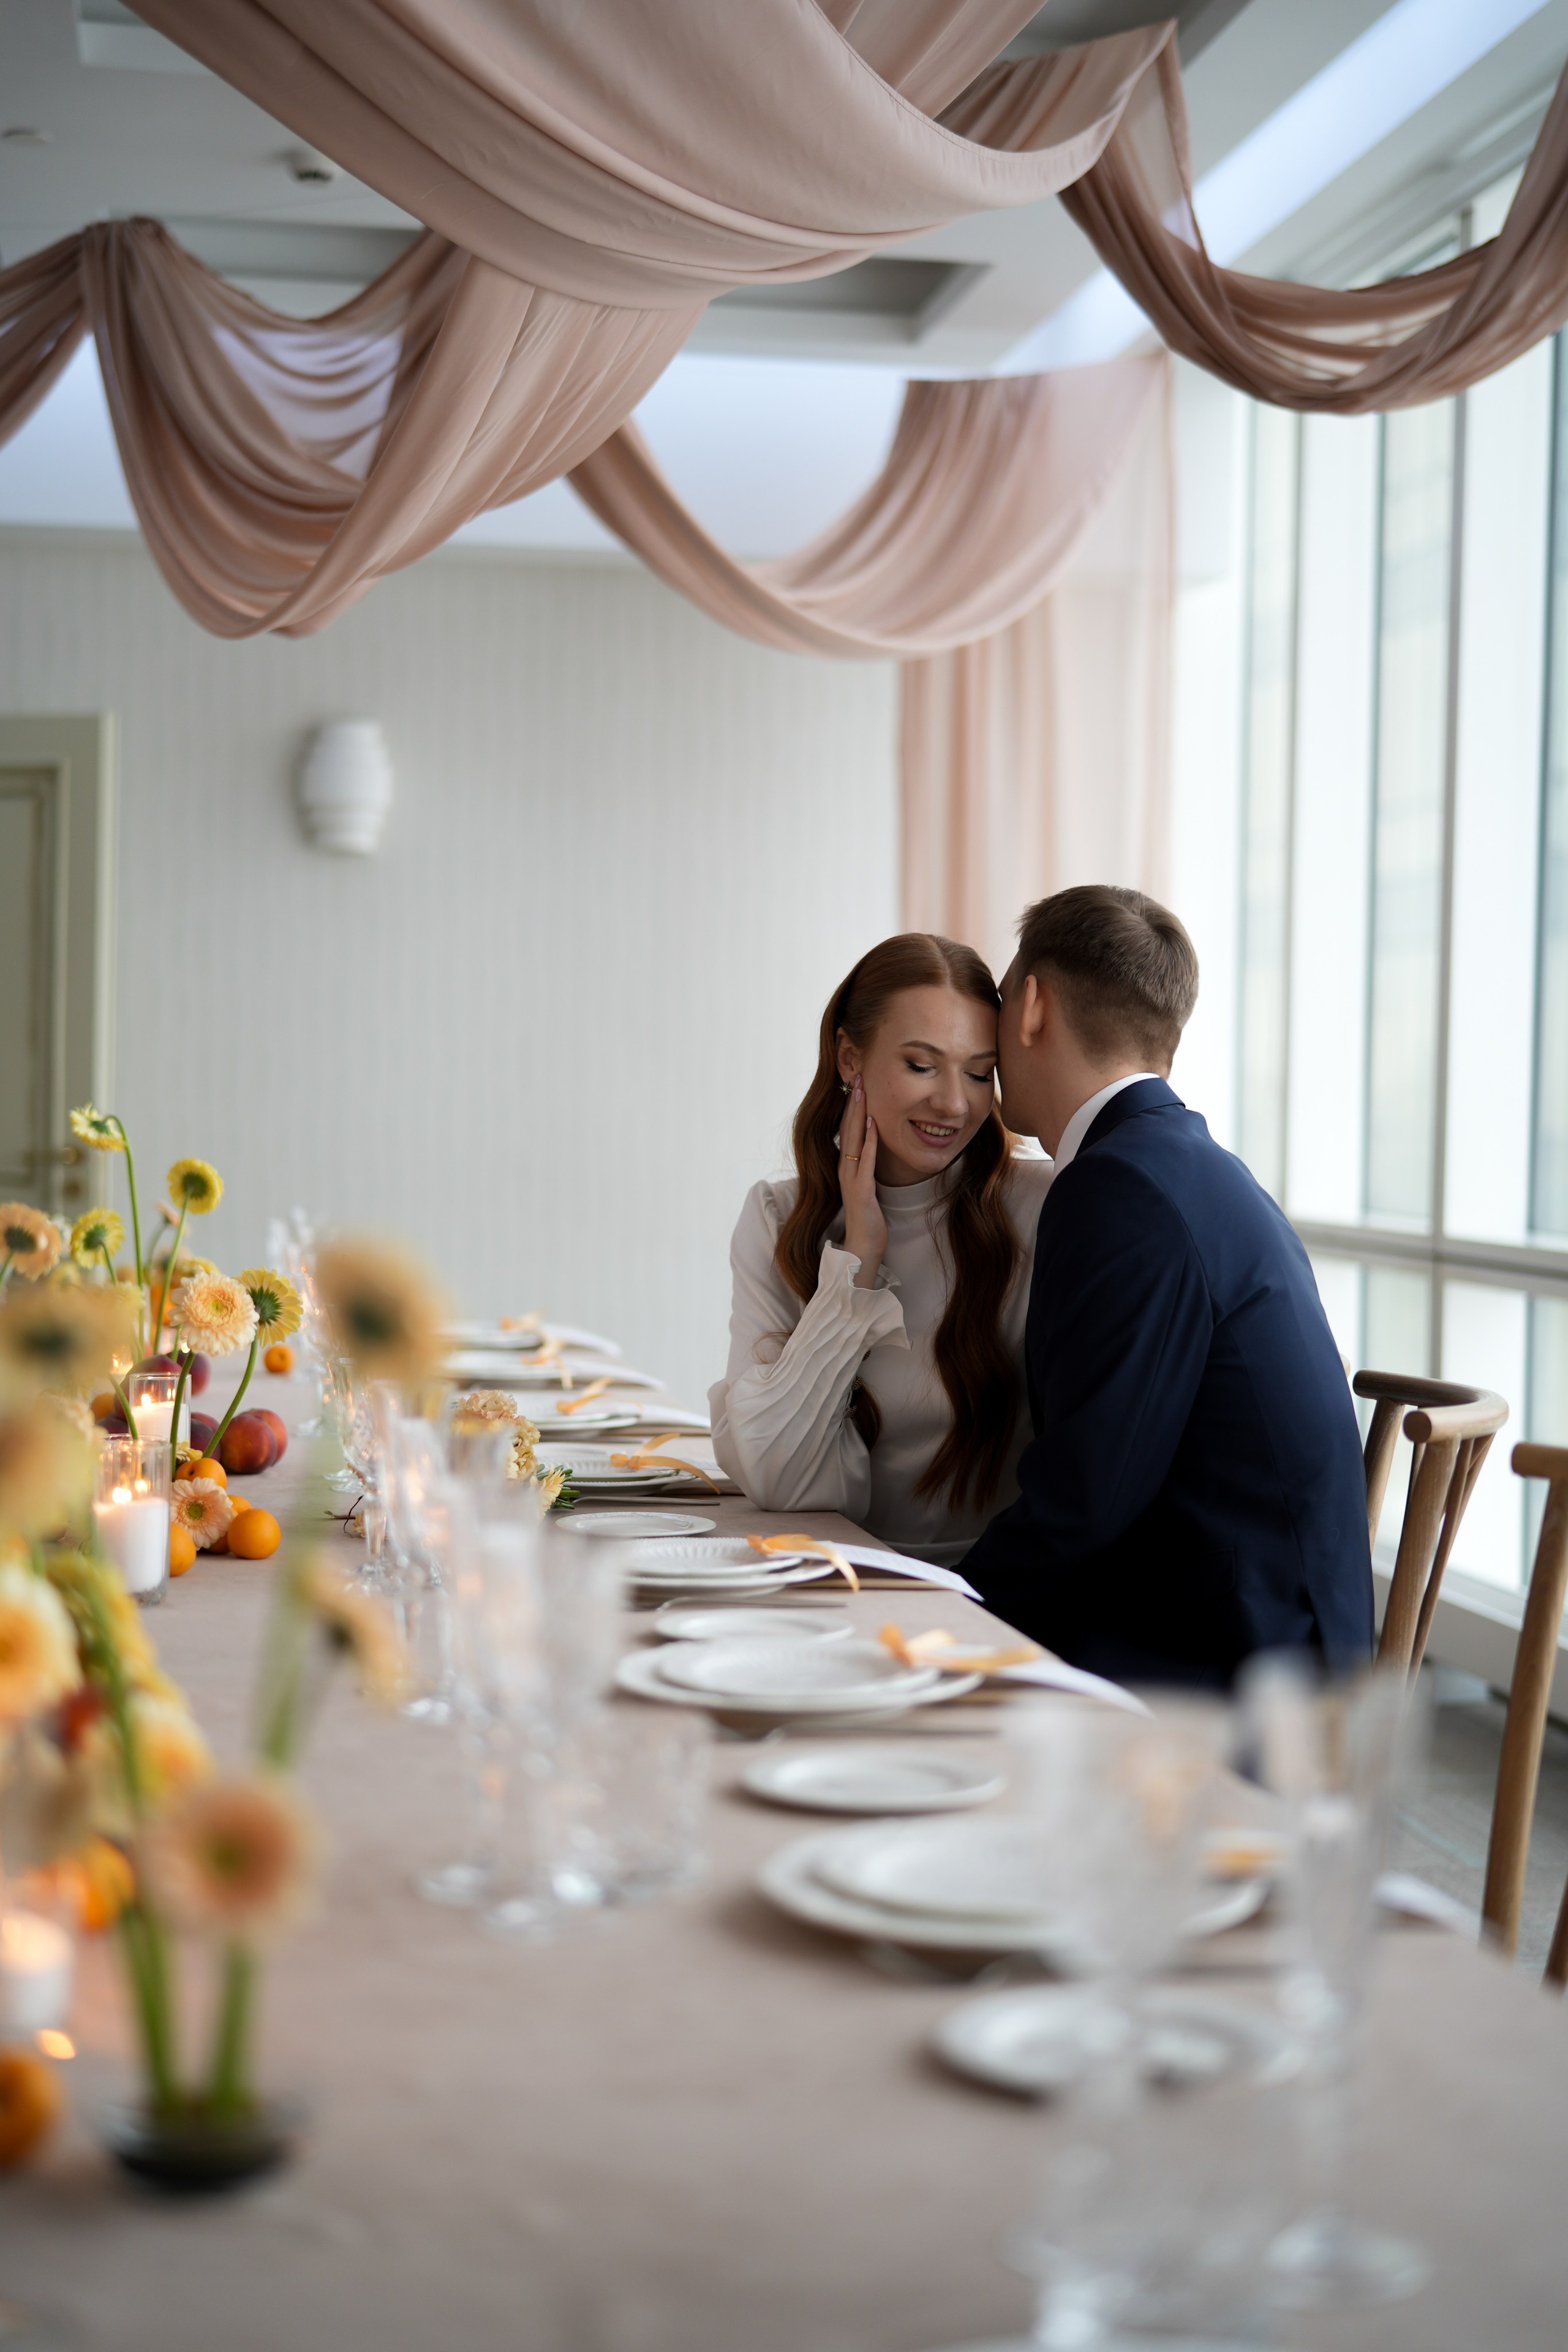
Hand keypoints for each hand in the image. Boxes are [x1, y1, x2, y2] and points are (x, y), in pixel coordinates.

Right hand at [838, 1075, 885, 1288]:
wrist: (863, 1246)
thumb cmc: (869, 1219)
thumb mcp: (867, 1187)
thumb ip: (867, 1167)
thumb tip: (873, 1150)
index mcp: (846, 1166)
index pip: (847, 1130)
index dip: (851, 1106)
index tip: (857, 1084)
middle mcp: (845, 1168)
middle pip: (847, 1128)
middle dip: (853, 1101)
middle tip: (857, 1075)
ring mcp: (851, 1178)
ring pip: (853, 1139)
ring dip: (857, 1113)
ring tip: (861, 1090)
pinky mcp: (861, 1190)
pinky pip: (865, 1159)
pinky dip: (869, 1140)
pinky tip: (872, 1123)